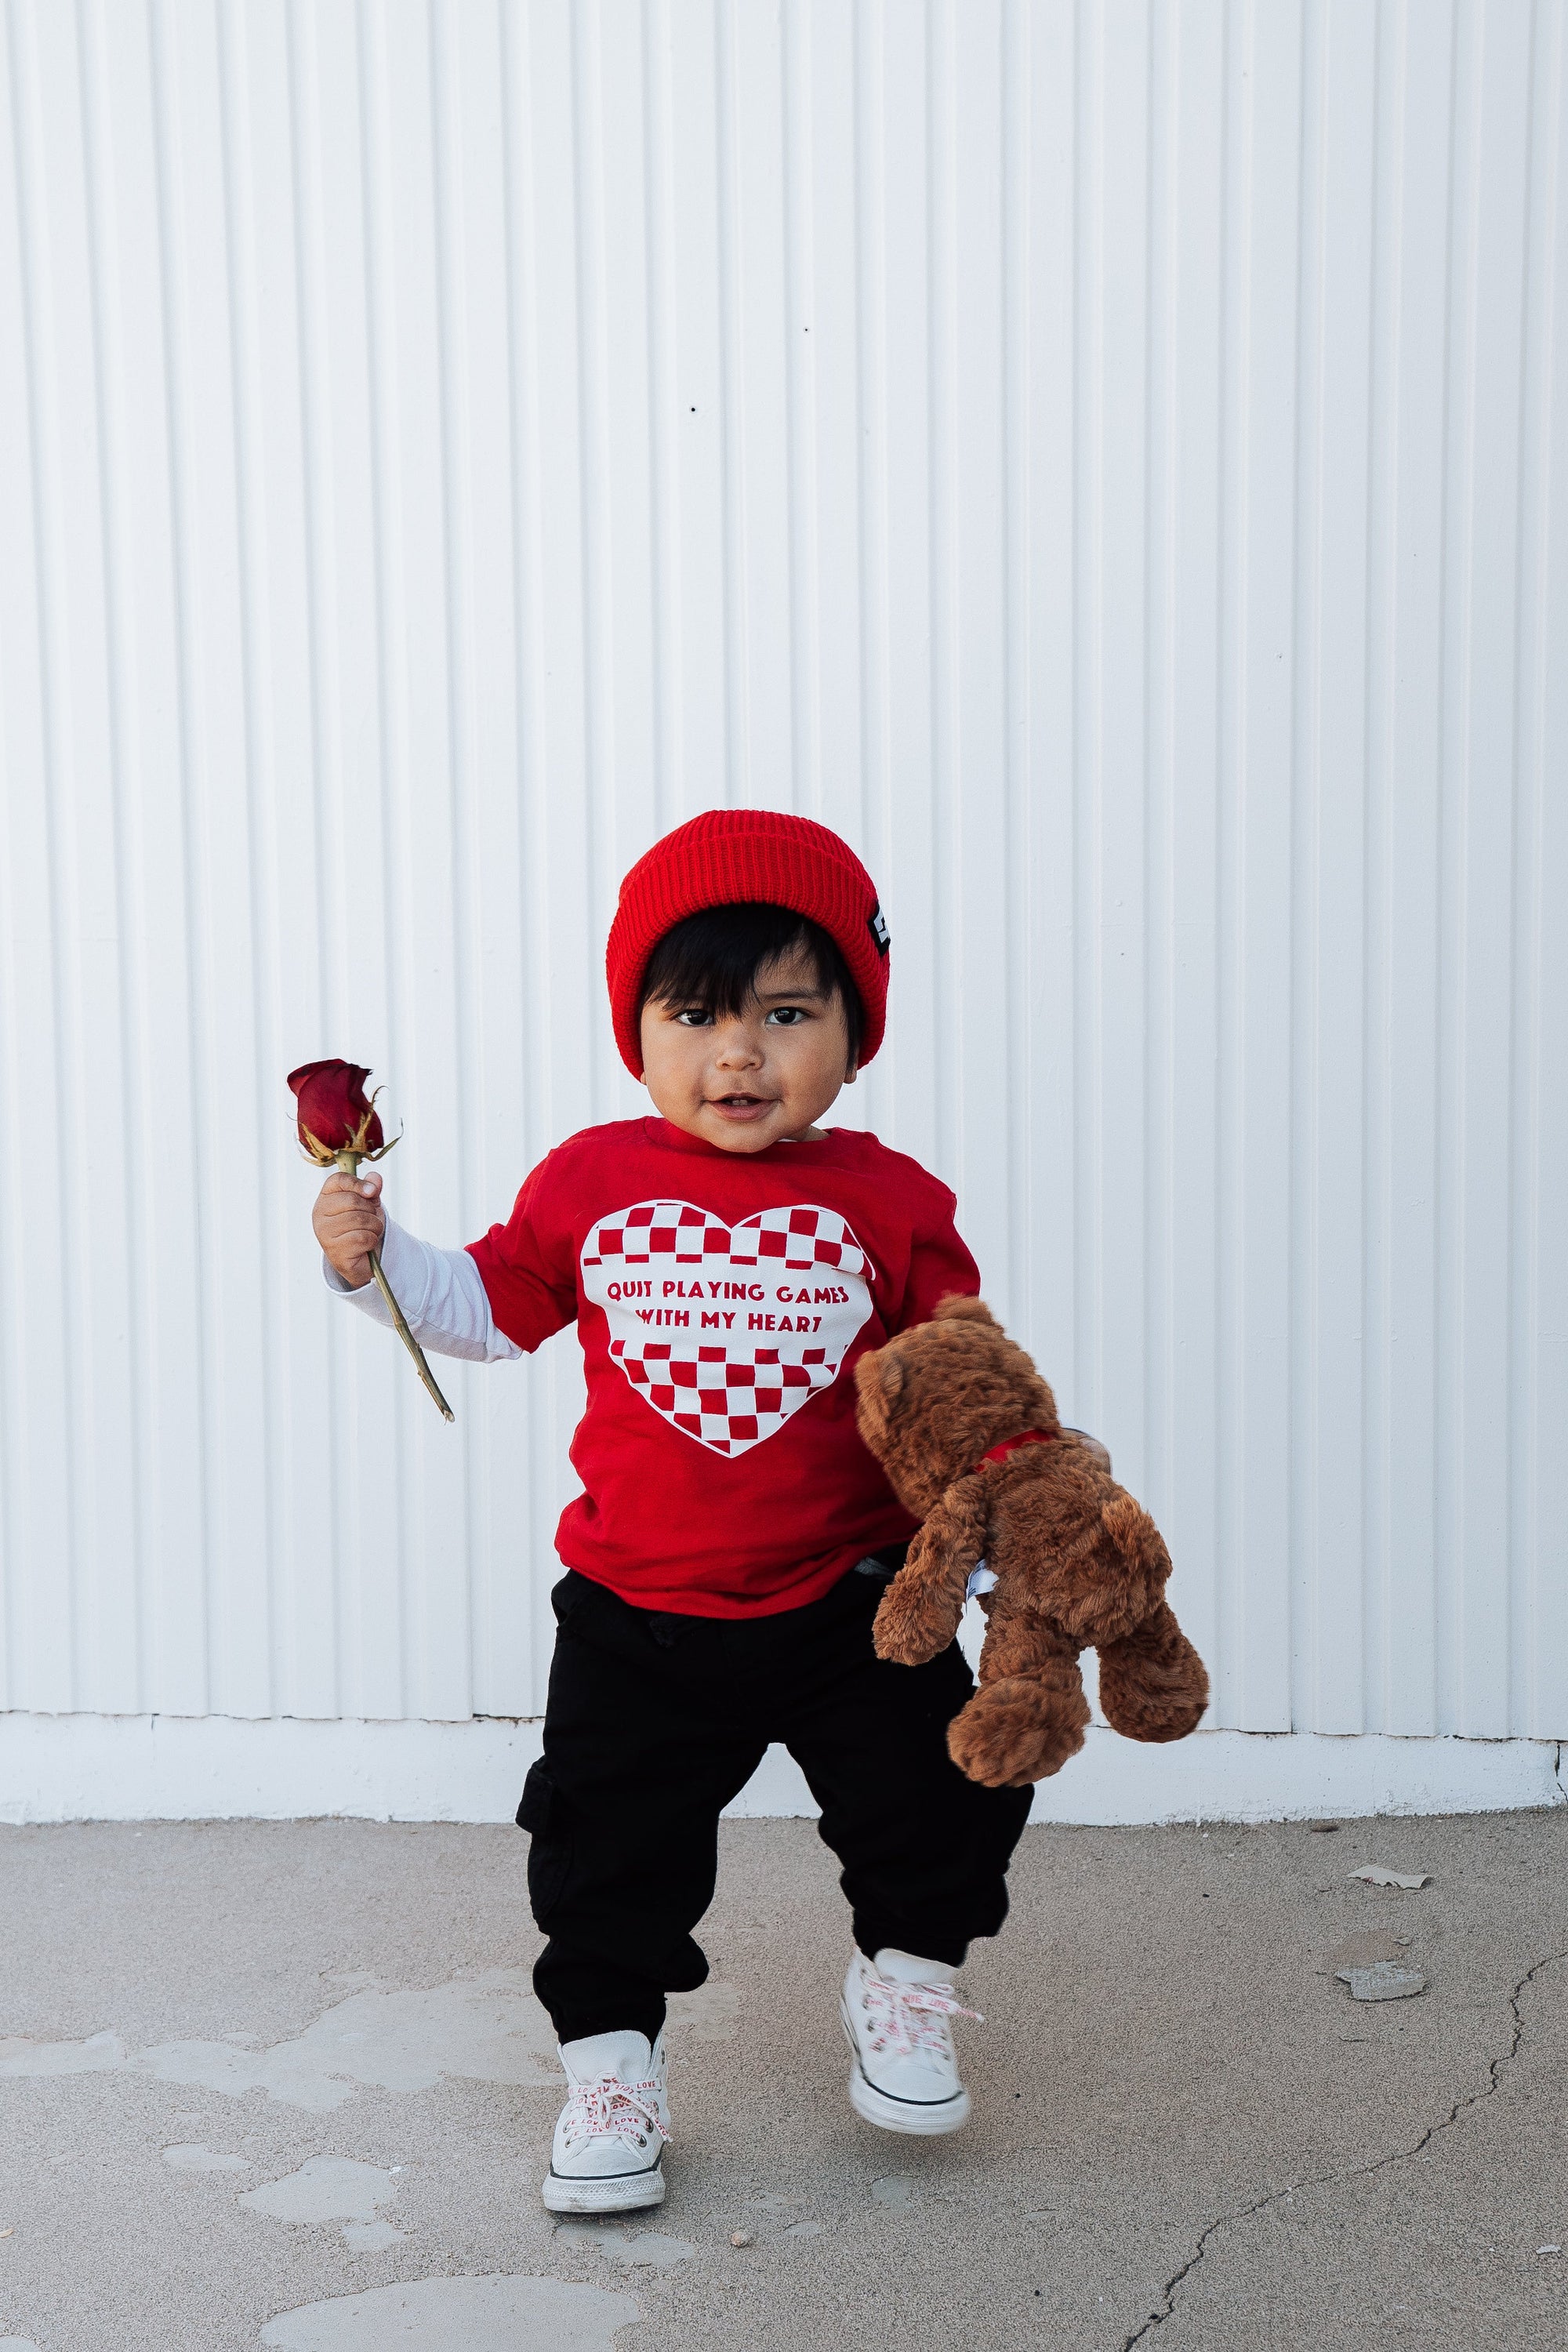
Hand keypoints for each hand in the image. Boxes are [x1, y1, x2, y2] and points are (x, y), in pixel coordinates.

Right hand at [313, 1168, 385, 1289]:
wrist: (361, 1257)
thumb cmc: (362, 1227)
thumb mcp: (369, 1204)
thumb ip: (371, 1189)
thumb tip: (375, 1178)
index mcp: (325, 1198)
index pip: (338, 1180)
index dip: (358, 1183)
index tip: (372, 1192)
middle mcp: (319, 1214)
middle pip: (353, 1201)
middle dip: (371, 1210)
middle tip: (371, 1219)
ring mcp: (324, 1233)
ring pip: (360, 1219)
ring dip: (374, 1226)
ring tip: (370, 1231)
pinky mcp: (335, 1251)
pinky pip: (363, 1238)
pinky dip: (372, 1240)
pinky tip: (366, 1244)